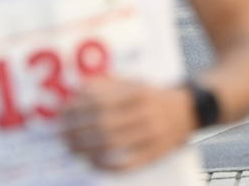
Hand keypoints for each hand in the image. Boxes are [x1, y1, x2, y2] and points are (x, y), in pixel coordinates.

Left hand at [61, 78, 192, 171]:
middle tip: (61, 133)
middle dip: (77, 130)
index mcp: (140, 93)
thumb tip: (77, 90)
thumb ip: (107, 84)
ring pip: (112, 145)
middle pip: (104, 125)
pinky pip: (127, 165)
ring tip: (70, 147)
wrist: (188, 111)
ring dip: (86, 148)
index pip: (101, 102)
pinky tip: (90, 162)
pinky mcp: (154, 154)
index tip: (62, 113)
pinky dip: (105, 165)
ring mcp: (152, 136)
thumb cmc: (152, 96)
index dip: (77, 109)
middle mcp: (147, 114)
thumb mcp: (134, 83)